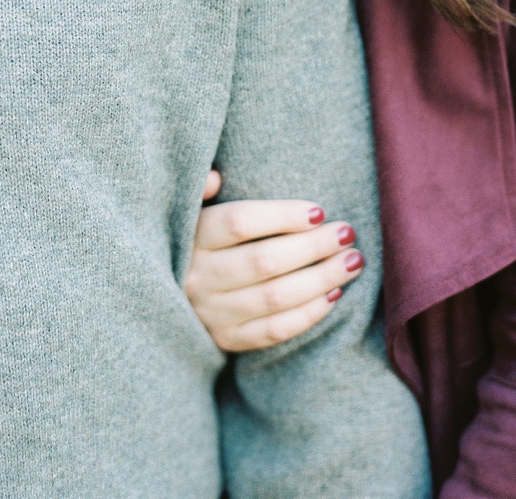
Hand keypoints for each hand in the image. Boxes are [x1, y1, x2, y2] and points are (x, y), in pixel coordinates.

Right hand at [184, 170, 364, 351]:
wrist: (163, 302)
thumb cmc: (189, 243)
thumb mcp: (184, 211)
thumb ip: (197, 191)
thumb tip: (215, 177)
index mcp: (189, 238)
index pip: (239, 223)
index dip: (282, 216)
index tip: (318, 211)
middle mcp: (197, 277)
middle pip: (264, 261)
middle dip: (314, 246)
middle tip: (347, 233)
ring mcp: (211, 312)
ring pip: (275, 297)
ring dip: (322, 279)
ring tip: (352, 261)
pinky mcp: (226, 338)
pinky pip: (275, 330)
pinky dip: (309, 313)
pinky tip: (334, 294)